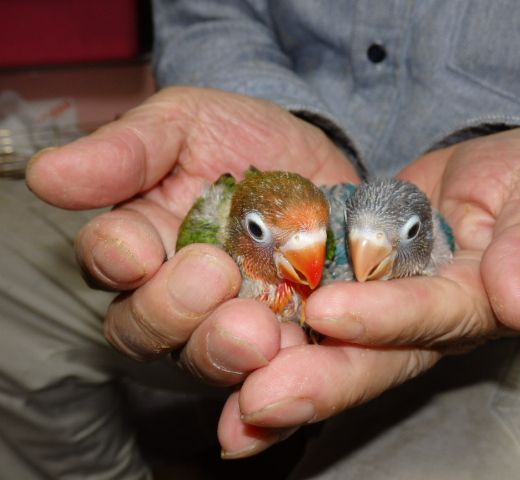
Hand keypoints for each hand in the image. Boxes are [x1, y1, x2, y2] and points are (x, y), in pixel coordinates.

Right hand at [26, 85, 359, 448]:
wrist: (321, 163)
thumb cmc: (244, 140)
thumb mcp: (188, 123)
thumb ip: (129, 148)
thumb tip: (49, 174)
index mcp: (146, 242)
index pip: (109, 262)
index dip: (114, 258)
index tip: (135, 249)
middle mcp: (180, 296)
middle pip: (147, 329)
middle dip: (172, 310)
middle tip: (213, 275)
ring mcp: (235, 322)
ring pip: (208, 361)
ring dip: (224, 353)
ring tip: (257, 331)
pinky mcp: (293, 341)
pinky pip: (279, 380)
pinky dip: (280, 390)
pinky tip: (287, 379)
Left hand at [219, 127, 519, 455]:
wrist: (483, 174)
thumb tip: (518, 304)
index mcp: (468, 306)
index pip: (428, 319)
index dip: (385, 319)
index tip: (333, 312)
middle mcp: (413, 326)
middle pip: (366, 362)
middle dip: (315, 383)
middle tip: (258, 403)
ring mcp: (372, 312)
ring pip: (324, 356)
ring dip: (274, 381)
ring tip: (228, 414)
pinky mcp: (336, 288)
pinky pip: (297, 323)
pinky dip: (261, 343)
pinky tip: (214, 352)